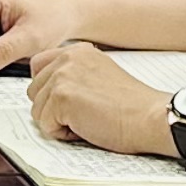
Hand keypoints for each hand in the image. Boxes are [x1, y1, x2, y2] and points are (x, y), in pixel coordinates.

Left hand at [25, 40, 175, 155]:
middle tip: (84, 114)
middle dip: (53, 109)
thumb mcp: (99, 77)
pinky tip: (87, 127)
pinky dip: (63, 134)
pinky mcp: (61, 97)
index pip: (38, 67)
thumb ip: (74, 76)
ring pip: (38, 110)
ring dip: (59, 122)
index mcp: (77, 51)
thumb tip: (49, 91)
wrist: (150, 117)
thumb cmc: (132, 106)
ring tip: (88, 120)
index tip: (68, 102)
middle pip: (34, 91)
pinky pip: (46, 125)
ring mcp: (62, 76)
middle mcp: (67, 58)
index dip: (49, 90)